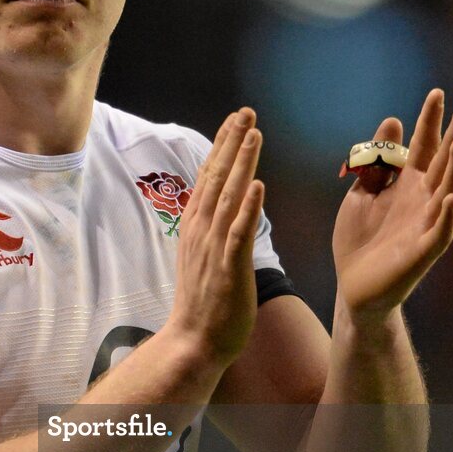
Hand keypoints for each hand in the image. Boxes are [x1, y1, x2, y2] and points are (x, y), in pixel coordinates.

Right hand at [167, 109, 264, 365]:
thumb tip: (227, 205)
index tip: (234, 119)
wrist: (194, 340)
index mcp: (197, 224)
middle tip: (245, 111)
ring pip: (229, 196)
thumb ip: (213, 227)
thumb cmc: (203, 301)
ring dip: (241, 163)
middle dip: (231, 142)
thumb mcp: (205, 254)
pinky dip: (248, 207)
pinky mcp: (228, 266)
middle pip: (217, 176)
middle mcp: (202, 228)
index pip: (209, 176)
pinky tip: (258, 184)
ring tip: (254, 133)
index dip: (222, 146)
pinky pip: (238, 231)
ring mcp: (214, 246)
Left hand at [332, 89, 452, 318]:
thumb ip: (376, 162)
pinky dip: (447, 216)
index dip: (430, 122)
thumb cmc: (359, 239)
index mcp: (407, 185)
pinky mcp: (421, 253)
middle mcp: (422, 201)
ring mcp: (425, 225)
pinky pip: (440, 233)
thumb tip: (393, 120)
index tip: (437, 93)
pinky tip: (450, 198)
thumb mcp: (362, 192)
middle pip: (442, 164)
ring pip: (448, 193)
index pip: (422, 147)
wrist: (354, 287)